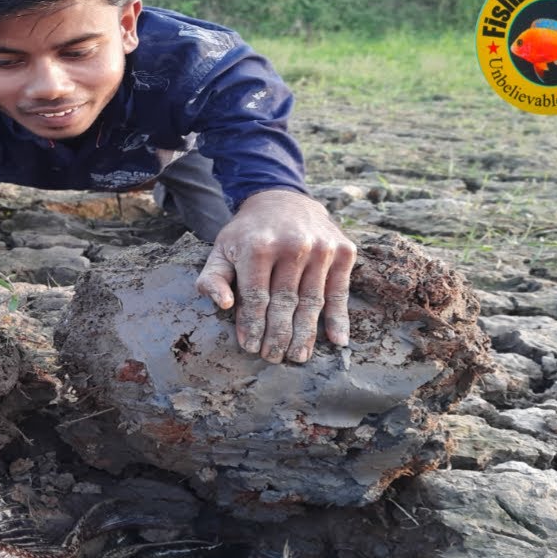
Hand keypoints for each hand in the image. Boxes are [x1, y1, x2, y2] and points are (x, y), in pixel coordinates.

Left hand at [194, 190, 354, 363]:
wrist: (283, 199)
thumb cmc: (248, 233)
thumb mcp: (221, 250)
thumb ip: (213, 278)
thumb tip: (224, 305)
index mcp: (259, 246)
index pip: (257, 297)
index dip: (253, 325)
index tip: (250, 348)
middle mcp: (293, 246)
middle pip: (285, 303)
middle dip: (278, 335)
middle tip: (274, 357)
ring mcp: (321, 248)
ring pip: (313, 302)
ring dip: (306, 334)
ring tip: (298, 356)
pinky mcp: (343, 251)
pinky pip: (340, 292)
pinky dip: (339, 318)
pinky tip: (337, 340)